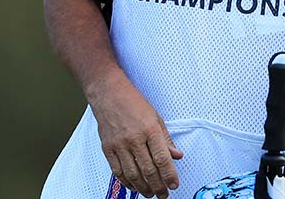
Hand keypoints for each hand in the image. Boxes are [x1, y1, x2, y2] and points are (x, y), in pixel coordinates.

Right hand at [90, 72, 183, 197]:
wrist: (109, 94)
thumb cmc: (134, 103)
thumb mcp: (156, 117)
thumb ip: (166, 139)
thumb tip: (177, 155)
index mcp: (150, 130)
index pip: (162, 158)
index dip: (169, 174)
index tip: (174, 184)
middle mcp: (134, 139)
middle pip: (148, 169)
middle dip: (157, 185)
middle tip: (163, 194)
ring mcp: (119, 145)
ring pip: (133, 173)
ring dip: (143, 187)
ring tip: (150, 194)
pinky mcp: (107, 149)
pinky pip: (117, 171)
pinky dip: (127, 181)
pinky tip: (134, 186)